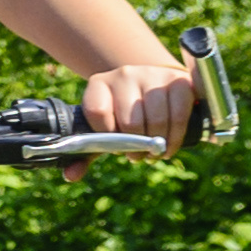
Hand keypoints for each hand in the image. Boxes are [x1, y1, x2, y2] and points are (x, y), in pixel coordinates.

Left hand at [74, 59, 199, 150]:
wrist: (153, 86)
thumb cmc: (123, 114)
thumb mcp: (102, 129)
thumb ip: (85, 152)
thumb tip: (71, 175)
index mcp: (98, 84)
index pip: (97, 112)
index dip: (107, 136)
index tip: (115, 146)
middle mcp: (124, 75)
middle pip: (130, 121)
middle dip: (135, 147)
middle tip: (137, 155)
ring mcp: (152, 75)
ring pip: (157, 120)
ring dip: (157, 146)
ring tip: (154, 152)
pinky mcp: (178, 80)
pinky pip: (179, 114)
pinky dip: (176, 137)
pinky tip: (169, 146)